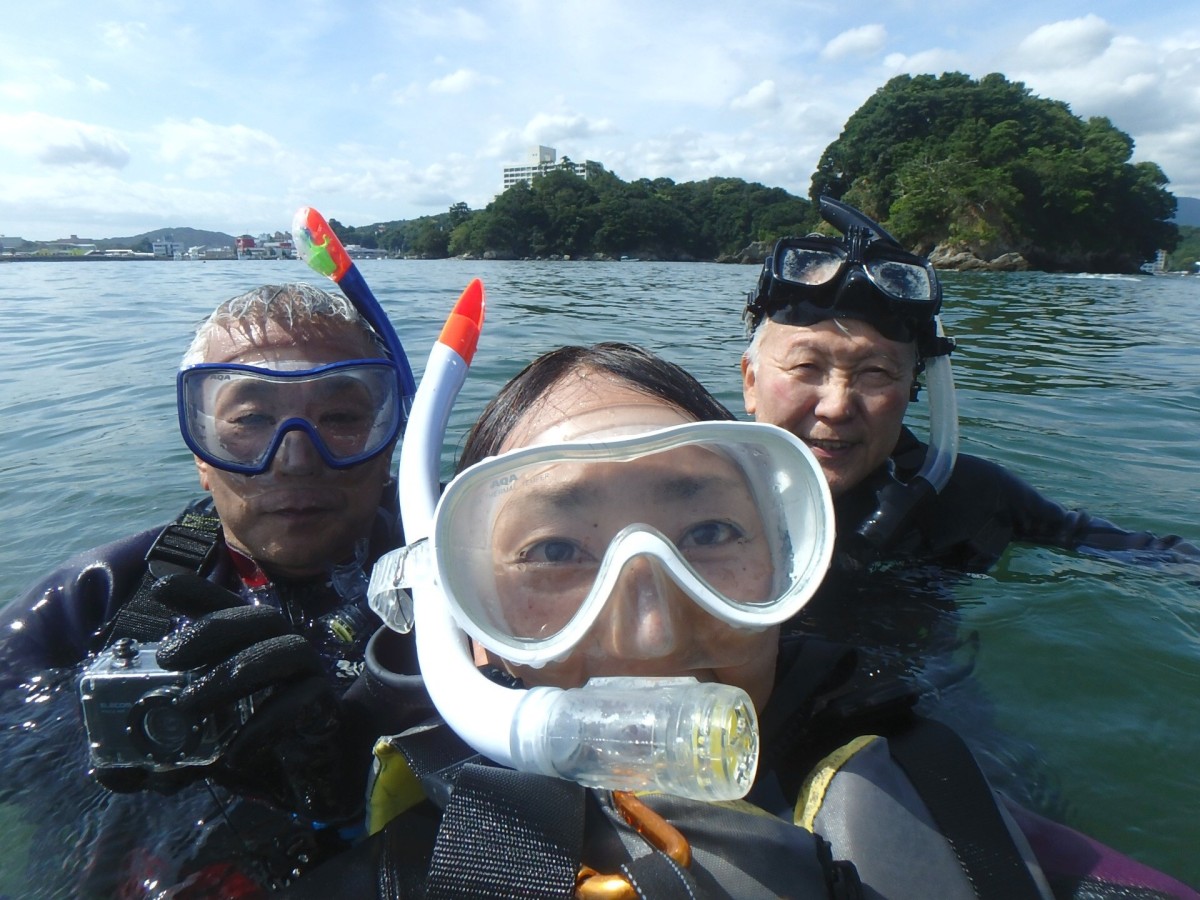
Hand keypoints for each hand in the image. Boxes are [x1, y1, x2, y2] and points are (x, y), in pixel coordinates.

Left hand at [97, 573, 360, 821]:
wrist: (309, 769)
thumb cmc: (251, 739)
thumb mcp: (200, 743)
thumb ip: (161, 753)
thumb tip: (108, 773)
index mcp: (249, 644)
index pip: (225, 607)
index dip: (196, 592)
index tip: (160, 589)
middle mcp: (280, 647)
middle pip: (256, 618)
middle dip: (213, 630)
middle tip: (169, 659)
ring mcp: (307, 672)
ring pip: (284, 650)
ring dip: (236, 672)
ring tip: (190, 705)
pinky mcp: (324, 703)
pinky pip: (300, 701)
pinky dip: (266, 722)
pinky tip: (235, 752)